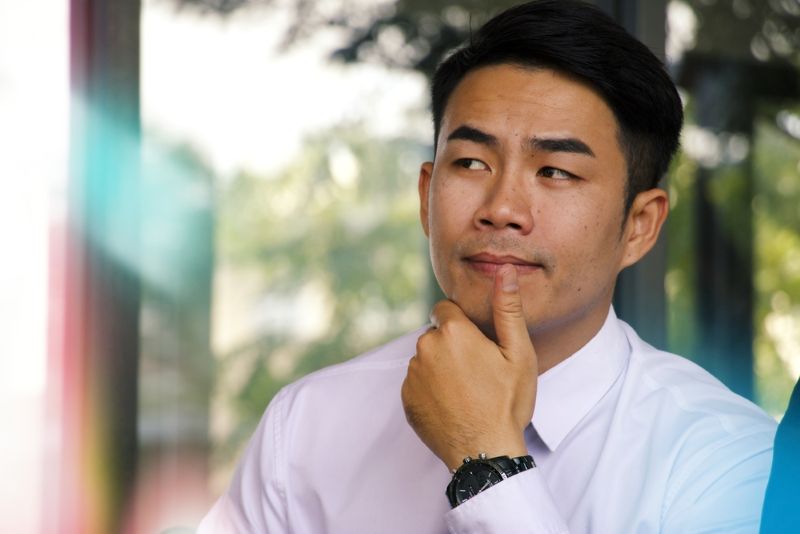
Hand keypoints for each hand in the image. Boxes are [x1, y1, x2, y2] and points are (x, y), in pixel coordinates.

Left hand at [400, 264, 537, 470]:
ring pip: (426, 359)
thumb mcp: (518, 354)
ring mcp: (412, 375)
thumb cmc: (506, 403)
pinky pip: (417, 383)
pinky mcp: (405, 398)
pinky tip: (452, 405)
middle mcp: (425, 347)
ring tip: (466, 391)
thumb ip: (507, 308)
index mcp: (452, 332)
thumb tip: (504, 270)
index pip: (445, 309)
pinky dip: (430, 390)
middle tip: (477, 372)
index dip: (463, 324)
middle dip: (452, 346)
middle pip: (435, 334)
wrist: (486, 452)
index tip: (478, 345)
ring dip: (440, 368)